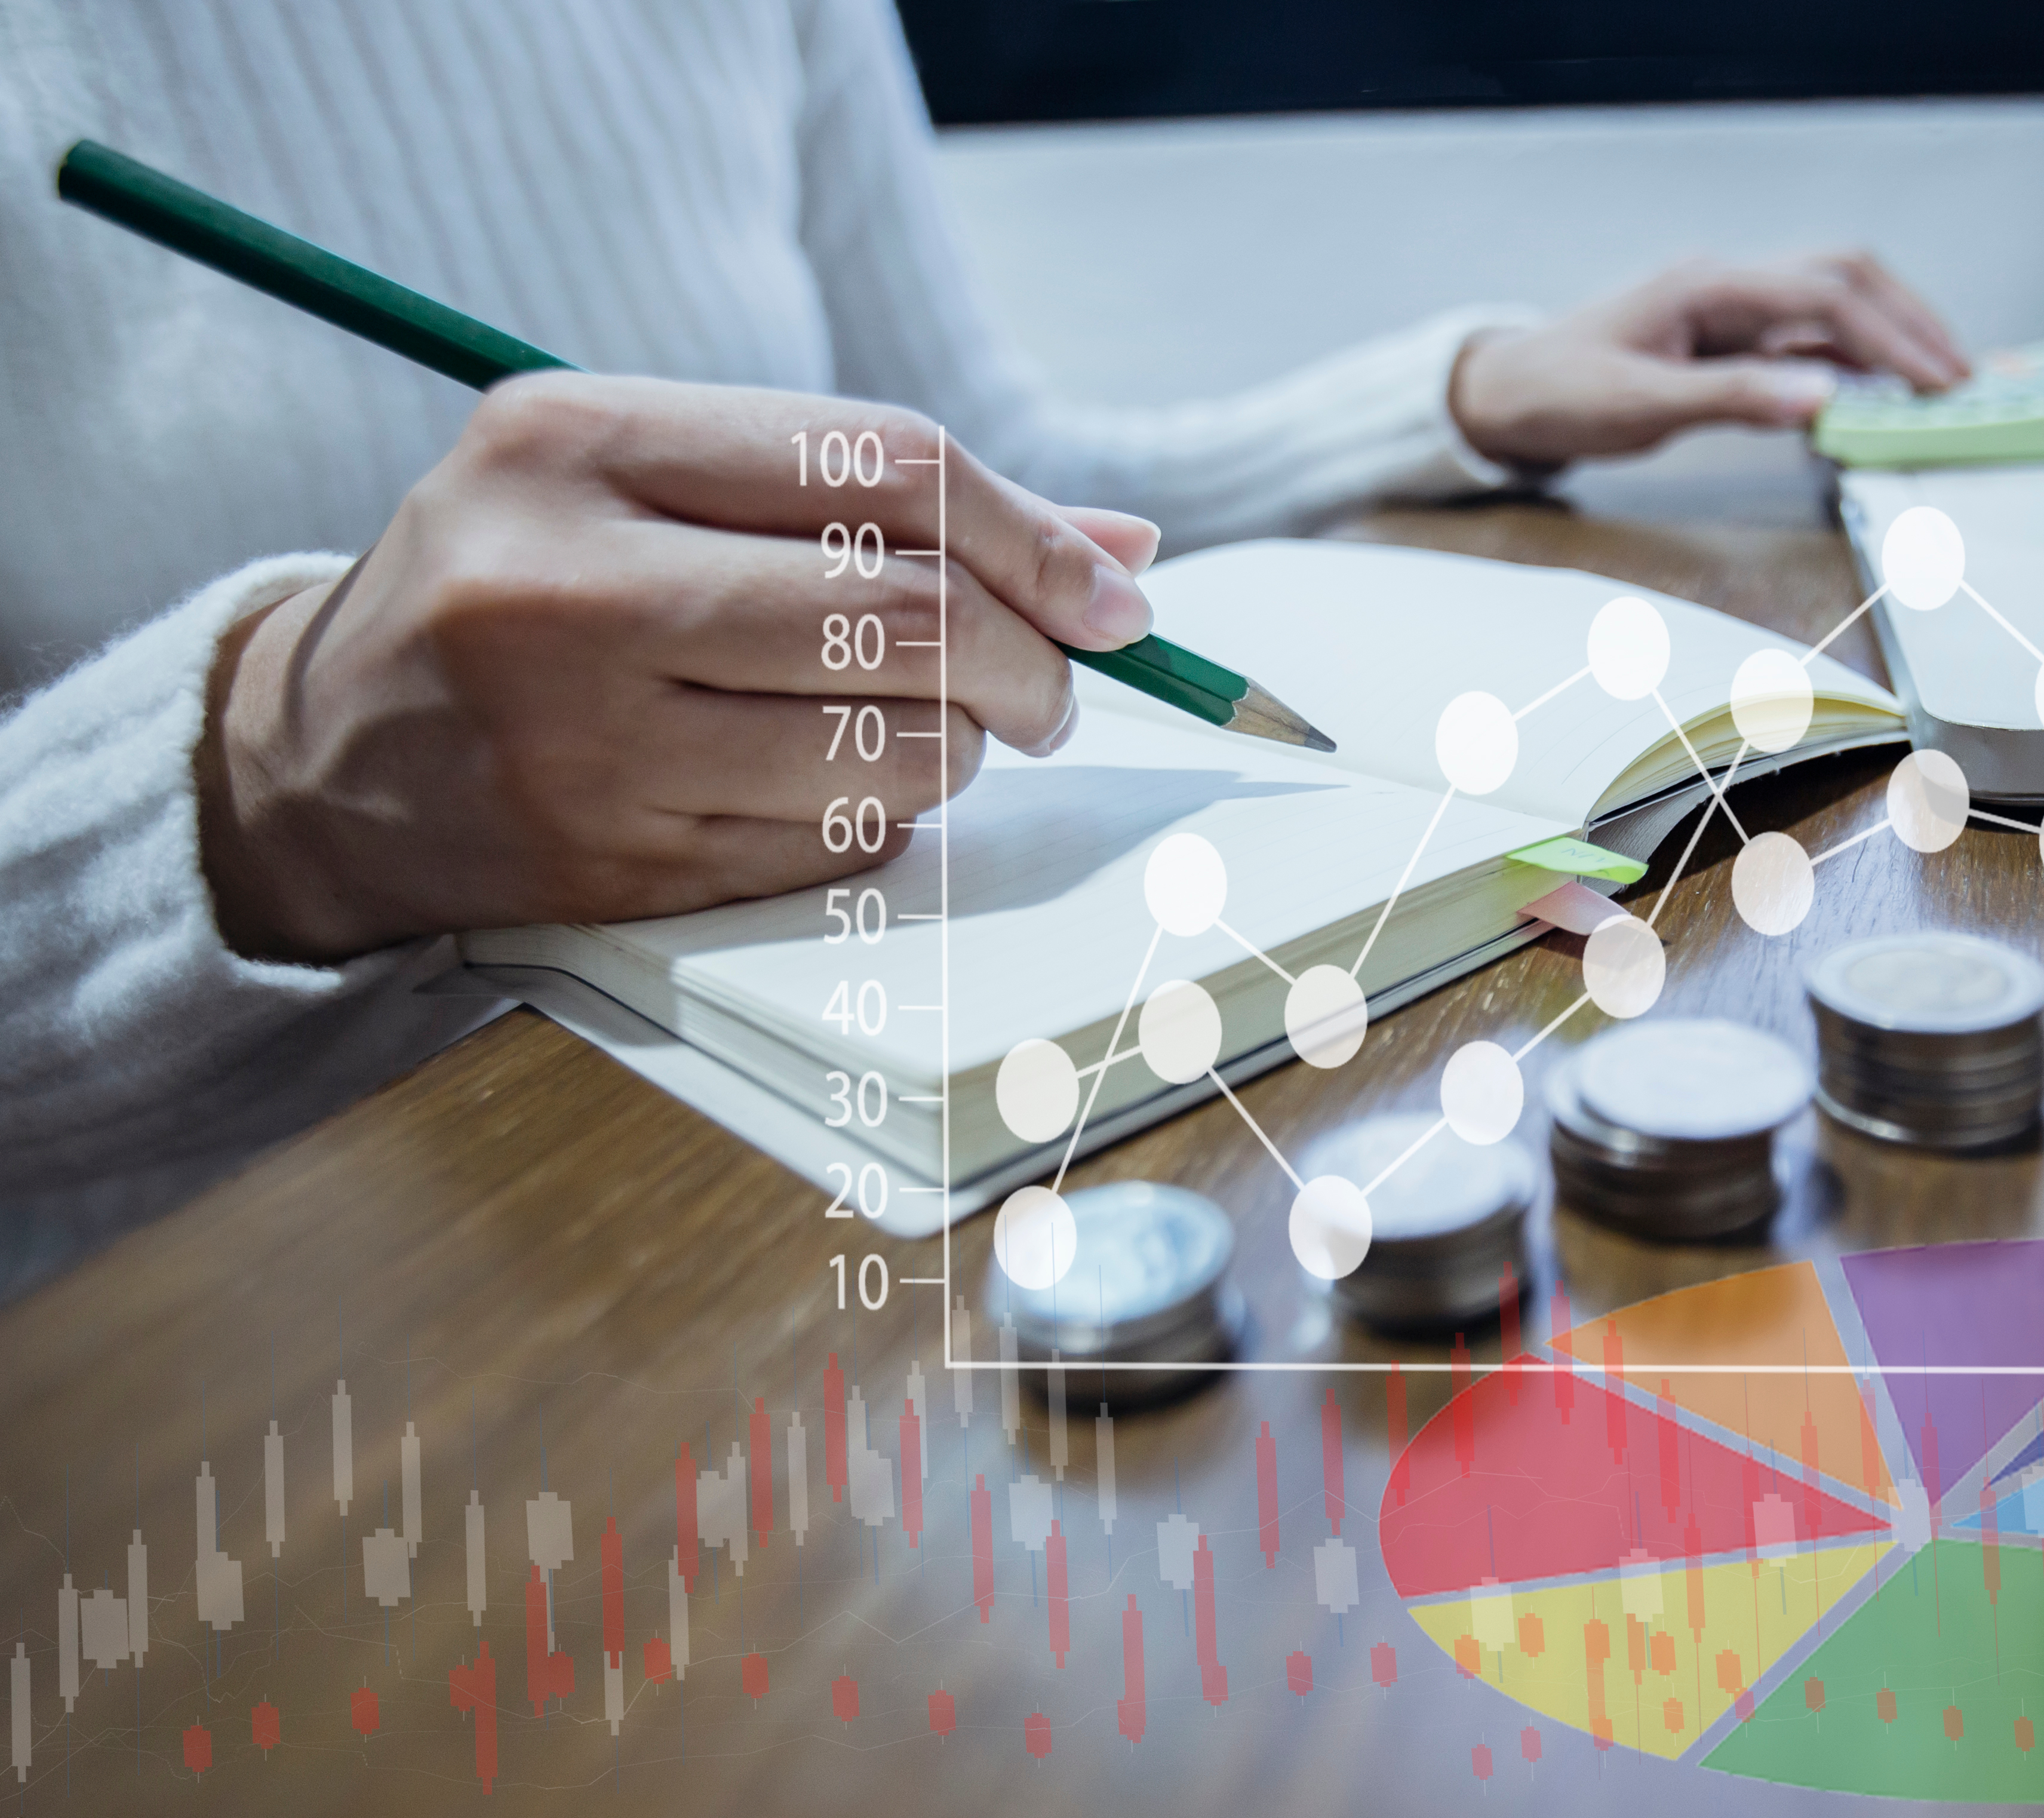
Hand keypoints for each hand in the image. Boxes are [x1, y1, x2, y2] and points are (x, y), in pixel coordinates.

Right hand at [195, 372, 1161, 960]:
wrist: (317, 759)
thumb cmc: (525, 587)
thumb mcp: (651, 479)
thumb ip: (877, 495)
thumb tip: (1122, 551)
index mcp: (573, 444)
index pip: (887, 468)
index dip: (1036, 537)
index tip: (1114, 596)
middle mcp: (566, 589)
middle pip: (911, 616)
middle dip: (1031, 662)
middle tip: (1051, 686)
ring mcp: (584, 747)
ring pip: (896, 752)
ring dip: (962, 748)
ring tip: (927, 727)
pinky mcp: (613, 872)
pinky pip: (840, 848)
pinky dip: (883, 820)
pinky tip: (830, 788)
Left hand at [1448, 252, 1971, 466]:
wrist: (1506, 394)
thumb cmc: (1560, 394)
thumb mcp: (1640, 405)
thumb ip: (1732, 401)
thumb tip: (1823, 401)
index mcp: (1709, 287)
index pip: (1825, 297)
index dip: (1893, 338)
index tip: (1939, 383)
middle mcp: (1726, 285)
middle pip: (1844, 277)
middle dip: (1910, 320)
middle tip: (1960, 376)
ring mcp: (1727, 308)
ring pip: (1830, 302)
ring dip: (1887, 335)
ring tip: (1937, 383)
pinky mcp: (1724, 338)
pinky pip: (1803, 337)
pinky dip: (1849, 360)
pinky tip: (1877, 394)